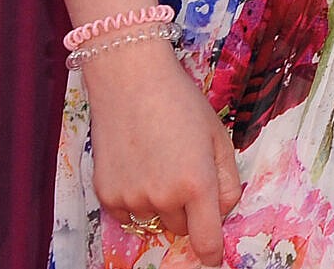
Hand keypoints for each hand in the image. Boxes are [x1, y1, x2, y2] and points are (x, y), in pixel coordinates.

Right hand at [80, 40, 242, 264]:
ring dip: (162, 202)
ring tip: (160, 160)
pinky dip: (137, 199)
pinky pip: (129, 213)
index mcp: (196, 183)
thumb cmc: (181, 104)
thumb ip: (228, 180)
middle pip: (183, 226)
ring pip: (156, 219)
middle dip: (190, 208)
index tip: (213, 260)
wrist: (130, 83)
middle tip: (186, 170)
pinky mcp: (106, 195)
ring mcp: (131, 198)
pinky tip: (139, 165)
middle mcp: (162, 197)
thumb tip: (223, 211)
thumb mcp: (218, 137)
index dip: (211, 252)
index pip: (205, 238)